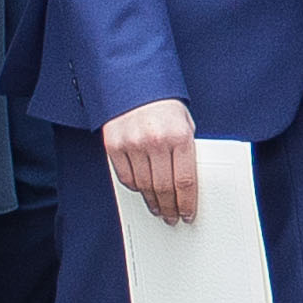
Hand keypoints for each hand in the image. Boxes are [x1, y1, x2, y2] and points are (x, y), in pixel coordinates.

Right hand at [107, 97, 200, 224]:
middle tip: (172, 217)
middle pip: (164, 187)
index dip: (186, 202)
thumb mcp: (185, 125)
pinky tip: (142, 191)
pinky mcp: (114, 144)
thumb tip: (186, 185)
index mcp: (179, 136)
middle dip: (170, 207)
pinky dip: (135, 188)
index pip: (185, 180)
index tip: (187, 214)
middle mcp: (156, 141)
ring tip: (158, 208)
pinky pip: (126, 177)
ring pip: (144, 186)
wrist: (136, 84)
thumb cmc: (165, 107)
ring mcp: (132, 143)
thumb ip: (186, 152)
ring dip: (152, 201)